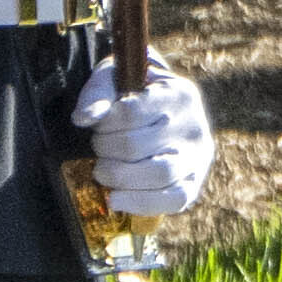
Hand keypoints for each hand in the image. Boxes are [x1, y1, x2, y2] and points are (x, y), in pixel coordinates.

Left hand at [82, 63, 217, 222]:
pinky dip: (139, 203)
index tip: (99, 124)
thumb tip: (83, 118)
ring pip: (156, 174)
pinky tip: (116, 199)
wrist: (162, 115)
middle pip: (135, 147)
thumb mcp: (117, 79)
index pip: (130, 113)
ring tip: (104, 171)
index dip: (104, 124)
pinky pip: (173, 200)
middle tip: (100, 146)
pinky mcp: (194, 184)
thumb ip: (98, 92)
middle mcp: (195, 125)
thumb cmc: (133, 95)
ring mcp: (198, 157)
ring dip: (116, 176)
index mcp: (179, 94)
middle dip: (104, 149)